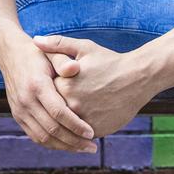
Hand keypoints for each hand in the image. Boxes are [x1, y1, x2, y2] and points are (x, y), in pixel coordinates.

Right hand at [0, 40, 94, 151]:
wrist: (11, 54)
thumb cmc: (38, 54)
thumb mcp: (52, 53)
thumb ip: (64, 61)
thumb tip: (75, 68)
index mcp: (37, 85)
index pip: (58, 112)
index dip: (76, 125)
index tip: (92, 133)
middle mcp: (26, 100)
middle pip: (52, 129)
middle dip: (74, 141)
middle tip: (92, 147)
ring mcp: (19, 110)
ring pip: (43, 137)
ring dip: (65, 146)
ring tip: (83, 148)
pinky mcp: (17, 116)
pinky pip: (35, 136)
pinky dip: (52, 144)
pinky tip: (68, 144)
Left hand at [34, 35, 155, 137]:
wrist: (138, 78)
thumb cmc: (109, 61)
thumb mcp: (83, 47)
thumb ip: (57, 44)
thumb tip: (35, 39)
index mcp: (64, 85)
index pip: (46, 92)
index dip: (51, 88)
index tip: (59, 84)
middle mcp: (72, 105)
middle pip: (55, 109)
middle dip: (57, 105)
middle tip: (71, 97)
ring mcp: (85, 120)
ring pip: (67, 124)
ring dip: (67, 121)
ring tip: (77, 109)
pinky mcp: (98, 130)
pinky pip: (82, 134)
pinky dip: (80, 129)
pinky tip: (84, 120)